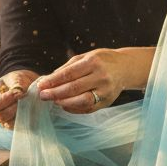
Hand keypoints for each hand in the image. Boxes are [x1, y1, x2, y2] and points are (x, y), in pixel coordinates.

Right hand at [0, 70, 38, 128]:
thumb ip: (17, 86)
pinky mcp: (11, 125)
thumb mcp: (15, 78)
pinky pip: (18, 126)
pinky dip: (25, 118)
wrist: (22, 85)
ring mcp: (1, 120)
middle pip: (1, 116)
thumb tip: (20, 94)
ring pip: (10, 123)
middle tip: (26, 97)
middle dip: (16, 107)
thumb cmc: (15, 80)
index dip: (6, 100)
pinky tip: (29, 108)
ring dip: (21, 113)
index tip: (19, 92)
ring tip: (28, 102)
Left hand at [34, 47, 153, 113]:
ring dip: (64, 103)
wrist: (126, 68)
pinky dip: (74, 109)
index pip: (69, 74)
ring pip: (81, 101)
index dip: (53, 81)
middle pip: (74, 88)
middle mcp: (101, 76)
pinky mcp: (107, 102)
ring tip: (54, 101)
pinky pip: (88, 109)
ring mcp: (106, 91)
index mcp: (94, 62)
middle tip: (43, 96)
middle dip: (55, 93)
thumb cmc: (102, 60)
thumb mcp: (85, 57)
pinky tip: (65, 105)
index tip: (40, 86)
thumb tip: (47, 79)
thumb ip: (67, 68)